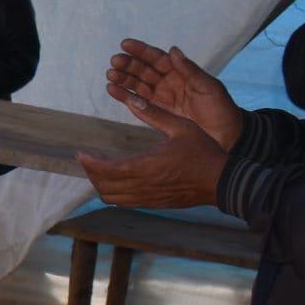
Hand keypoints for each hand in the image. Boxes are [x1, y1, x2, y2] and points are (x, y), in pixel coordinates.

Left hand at [77, 93, 230, 209]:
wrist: (222, 181)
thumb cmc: (204, 152)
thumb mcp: (182, 127)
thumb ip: (156, 115)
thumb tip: (134, 100)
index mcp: (148, 166)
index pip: (108, 170)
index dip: (90, 164)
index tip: (81, 153)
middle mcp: (144, 186)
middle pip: (104, 187)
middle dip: (91, 174)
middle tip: (88, 159)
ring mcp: (148, 198)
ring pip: (112, 198)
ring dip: (101, 185)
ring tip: (99, 170)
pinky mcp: (154, 203)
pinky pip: (125, 203)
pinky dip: (114, 194)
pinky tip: (115, 181)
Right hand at [106, 38, 242, 149]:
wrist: (227, 138)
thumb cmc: (222, 110)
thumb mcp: (209, 87)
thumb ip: (190, 70)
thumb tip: (173, 50)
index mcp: (182, 74)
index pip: (158, 58)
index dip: (142, 51)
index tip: (126, 44)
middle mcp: (169, 84)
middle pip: (144, 70)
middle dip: (129, 65)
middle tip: (115, 61)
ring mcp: (162, 99)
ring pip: (138, 85)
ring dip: (123, 79)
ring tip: (110, 75)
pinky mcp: (157, 114)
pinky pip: (137, 103)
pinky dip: (124, 97)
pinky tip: (112, 90)